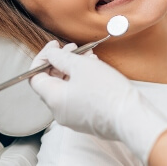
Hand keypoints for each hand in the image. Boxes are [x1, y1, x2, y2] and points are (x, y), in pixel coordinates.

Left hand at [29, 41, 166, 162]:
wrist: (132, 117)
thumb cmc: (107, 92)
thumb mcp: (81, 66)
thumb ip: (60, 58)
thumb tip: (50, 54)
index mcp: (53, 98)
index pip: (35, 77)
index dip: (42, 58)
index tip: (54, 46)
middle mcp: (59, 111)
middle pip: (51, 81)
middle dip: (61, 61)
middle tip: (73, 48)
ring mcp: (73, 117)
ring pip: (66, 87)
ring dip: (73, 69)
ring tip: (89, 56)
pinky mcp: (86, 119)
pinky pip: (77, 96)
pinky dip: (81, 81)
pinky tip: (95, 69)